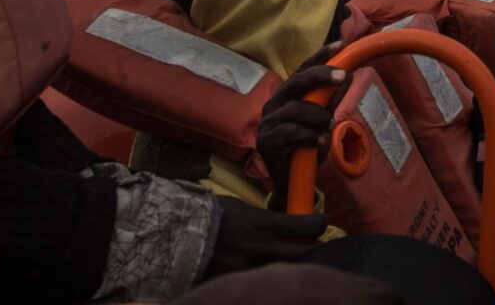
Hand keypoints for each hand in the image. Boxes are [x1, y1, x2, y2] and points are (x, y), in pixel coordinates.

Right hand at [203, 197, 327, 276]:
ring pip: (286, 273)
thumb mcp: (244, 210)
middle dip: (315, 252)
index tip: (317, 224)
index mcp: (266, 225)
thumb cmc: (210, 214)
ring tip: (288, 265)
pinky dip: (266, 281)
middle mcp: (264, 250)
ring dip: (290, 268)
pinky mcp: (236, 283)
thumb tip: (288, 227)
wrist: (176, 234)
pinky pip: (260, 284)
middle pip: (307, 255)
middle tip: (313, 249)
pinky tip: (265, 280)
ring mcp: (251, 270)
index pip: (311, 226)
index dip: (319, 224)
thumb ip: (268, 221)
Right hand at [257, 42, 346, 201]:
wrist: (291, 179)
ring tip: (329, 127)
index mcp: (289, 94)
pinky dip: (309, 136)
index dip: (320, 56)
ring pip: (296, 108)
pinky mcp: (266, 141)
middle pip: (296, 81)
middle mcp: (275, 103)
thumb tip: (348, 75)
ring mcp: (268, 121)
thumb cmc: (306, 145)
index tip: (340, 44)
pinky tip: (317, 142)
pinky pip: (291, 132)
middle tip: (343, 75)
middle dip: (321, 75)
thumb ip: (333, 100)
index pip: (303, 69)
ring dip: (319, 116)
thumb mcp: (325, 121)